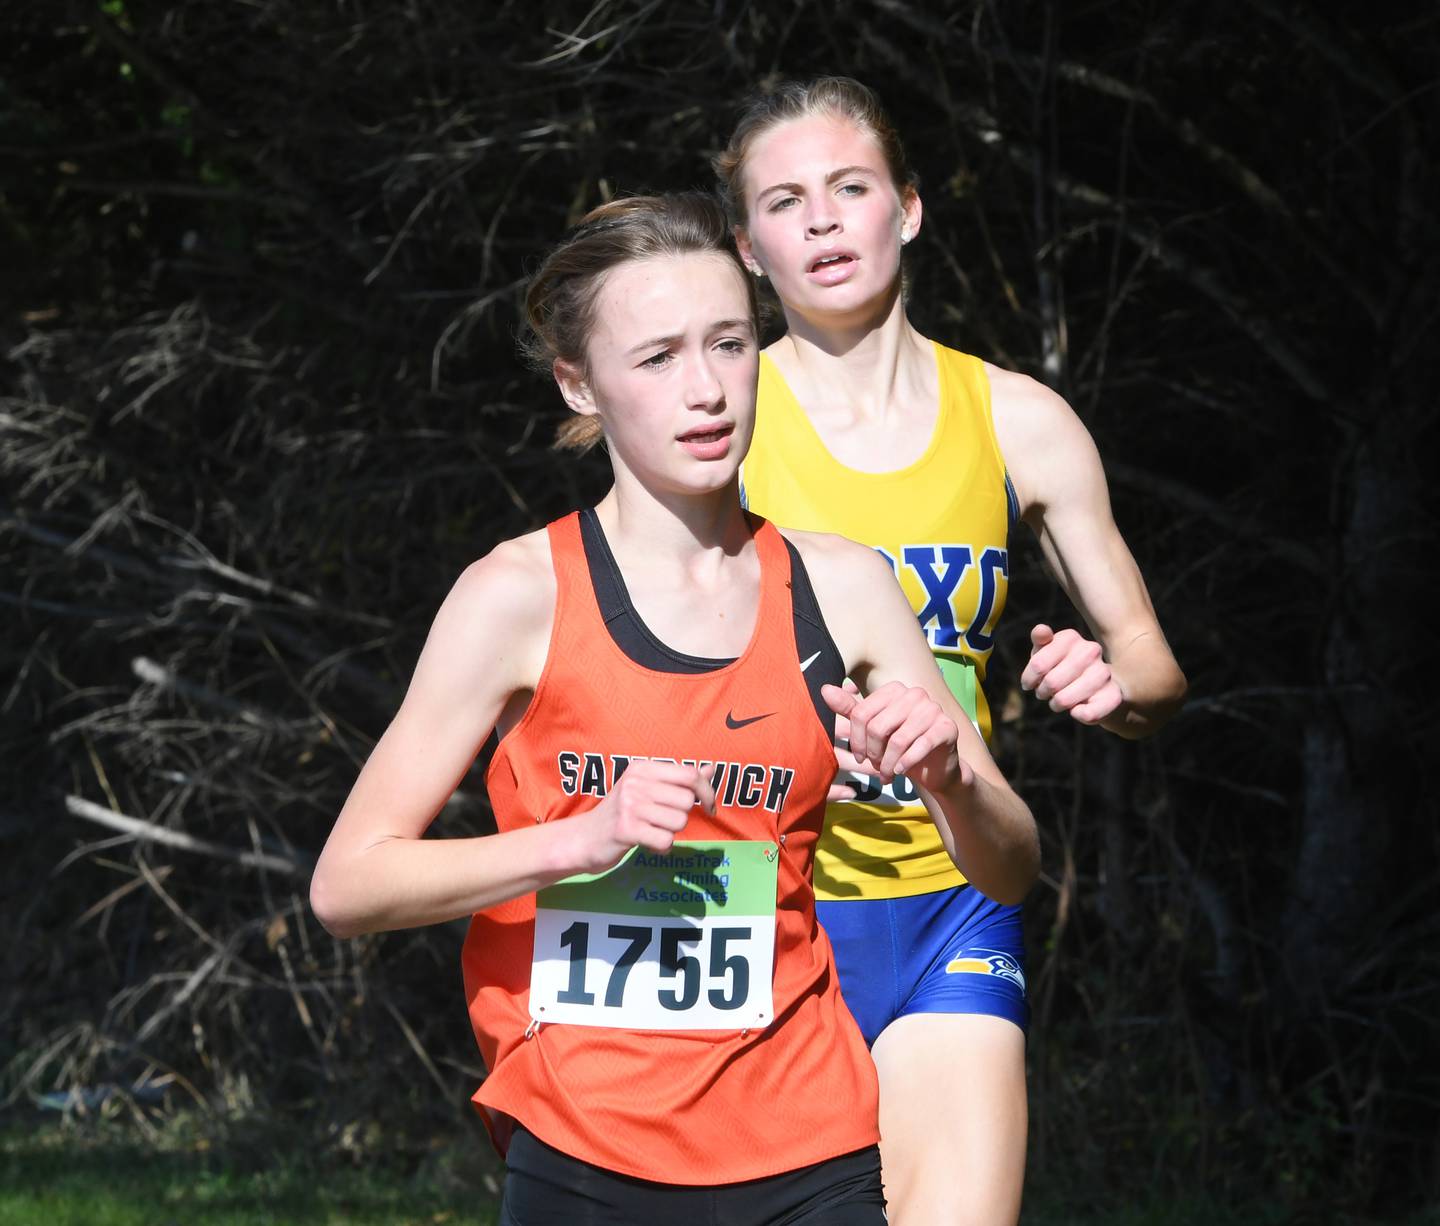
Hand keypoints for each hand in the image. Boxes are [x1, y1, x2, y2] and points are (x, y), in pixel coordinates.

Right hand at [579, 760, 714, 873]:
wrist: (585, 838)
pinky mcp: (626, 830)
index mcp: (642, 768)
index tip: (709, 807)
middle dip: (681, 817)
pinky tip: (647, 844)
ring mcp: (629, 806)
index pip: (689, 774)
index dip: (706, 792)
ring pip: (679, 821)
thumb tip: (711, 769)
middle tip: (662, 822)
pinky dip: (662, 847)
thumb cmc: (622, 813)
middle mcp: (635, 782)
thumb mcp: (647, 789)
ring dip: (670, 833)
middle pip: (686, 801)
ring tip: (650, 831)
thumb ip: (679, 780)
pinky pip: (666, 840)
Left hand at [822, 680, 966, 794]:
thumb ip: (850, 710)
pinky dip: (906, 763)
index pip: (861, 713)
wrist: (935, 767)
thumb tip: (824, 689)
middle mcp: (915, 693)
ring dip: (889, 764)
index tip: (859, 757)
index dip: (856, 740)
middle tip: (876, 767)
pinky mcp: (947, 727)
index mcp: (894, 689)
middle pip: (877, 727)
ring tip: (888, 774)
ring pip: (897, 740)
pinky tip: (902, 772)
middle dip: (873, 754)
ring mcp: (933, 709)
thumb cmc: (900, 747)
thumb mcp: (873, 730)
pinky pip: (920, 746)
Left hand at [1021, 624, 1123, 724]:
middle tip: (1044, 693)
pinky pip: (1089, 713)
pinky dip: (1078, 715)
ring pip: (1064, 699)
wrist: (1092, 686)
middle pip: (1051, 682)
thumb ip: (1040, 640)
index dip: (1029, 679)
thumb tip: (1041, 630)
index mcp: (1070, 637)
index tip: (1029, 683)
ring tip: (1058, 701)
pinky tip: (1076, 710)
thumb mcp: (1044, 653)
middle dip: (1042, 692)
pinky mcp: (1113, 694)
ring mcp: (1104, 672)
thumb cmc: (1058, 667)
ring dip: (1057, 704)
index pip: (1038, 665)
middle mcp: (1091, 650)